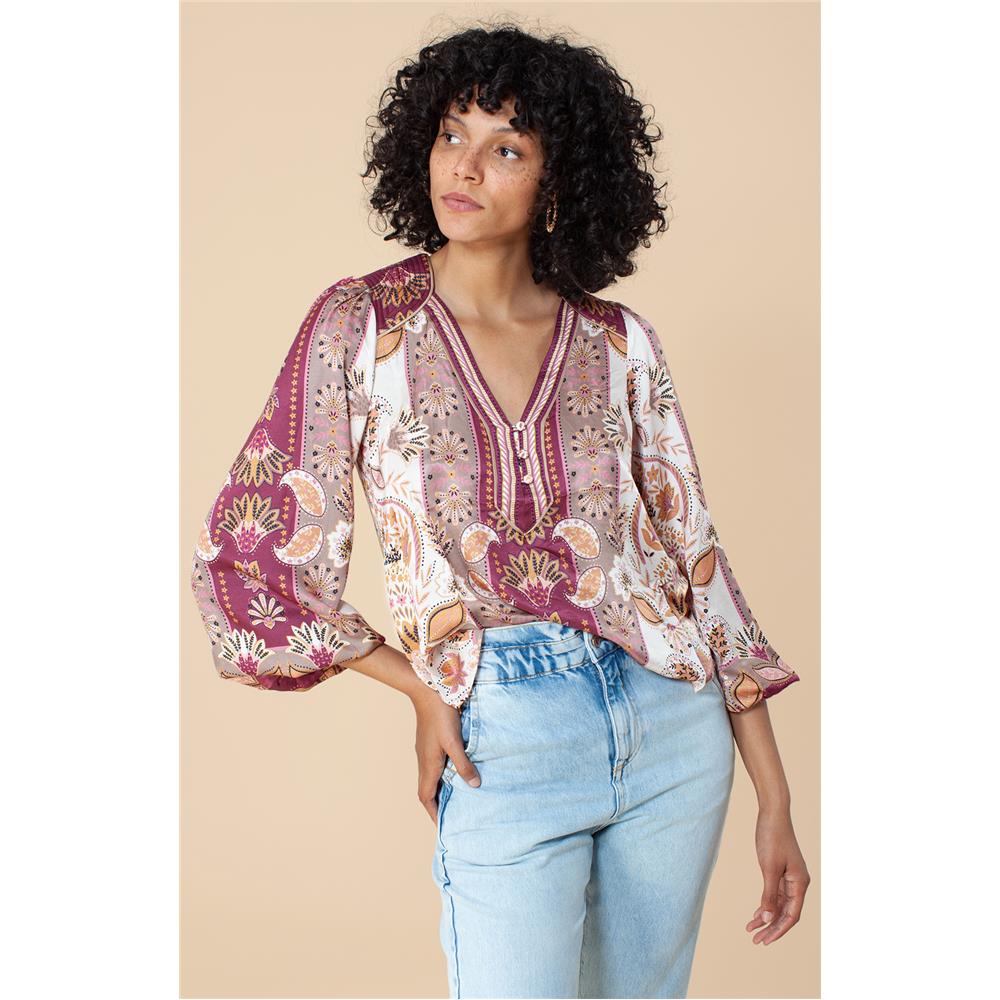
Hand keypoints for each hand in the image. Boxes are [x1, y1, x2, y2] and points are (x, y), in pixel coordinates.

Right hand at [410, 684, 480, 823]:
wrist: (427, 689)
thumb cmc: (441, 715)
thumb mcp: (454, 741)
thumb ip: (463, 763)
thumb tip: (474, 785)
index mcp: (428, 764)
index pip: (426, 797)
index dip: (433, 813)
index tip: (443, 826)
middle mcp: (424, 760)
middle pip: (427, 790)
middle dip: (437, 805)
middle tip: (452, 816)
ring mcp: (426, 751)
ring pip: (431, 777)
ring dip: (440, 790)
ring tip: (456, 798)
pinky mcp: (431, 742)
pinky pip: (434, 766)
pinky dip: (443, 775)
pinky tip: (455, 771)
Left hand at [746, 807, 809, 944]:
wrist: (773, 813)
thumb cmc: (772, 837)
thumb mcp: (769, 868)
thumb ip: (769, 895)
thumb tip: (768, 920)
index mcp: (800, 883)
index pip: (791, 916)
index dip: (778, 930)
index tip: (764, 941)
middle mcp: (798, 883)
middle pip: (786, 913)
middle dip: (771, 928)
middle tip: (755, 940)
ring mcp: (790, 877)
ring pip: (780, 905)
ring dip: (767, 918)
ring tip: (751, 930)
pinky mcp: (781, 871)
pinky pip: (775, 894)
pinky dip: (766, 904)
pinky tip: (756, 914)